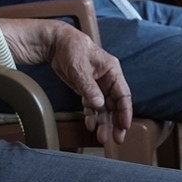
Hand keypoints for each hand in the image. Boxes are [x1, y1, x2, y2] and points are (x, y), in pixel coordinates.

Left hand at [46, 24, 131, 145]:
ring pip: (104, 108)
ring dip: (104, 123)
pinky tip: (90, 125)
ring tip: (102, 137)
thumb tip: (100, 105)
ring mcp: (98, 85)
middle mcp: (108, 79)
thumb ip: (89, 87)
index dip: (125, 111)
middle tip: (116, 138)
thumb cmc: (72, 49)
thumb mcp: (80, 68)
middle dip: (116, 122)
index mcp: (112, 71)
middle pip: (116, 104)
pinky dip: (92, 116)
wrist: (56, 43)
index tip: (125, 126)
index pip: (123, 94)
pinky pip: (92, 106)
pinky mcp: (87, 89)